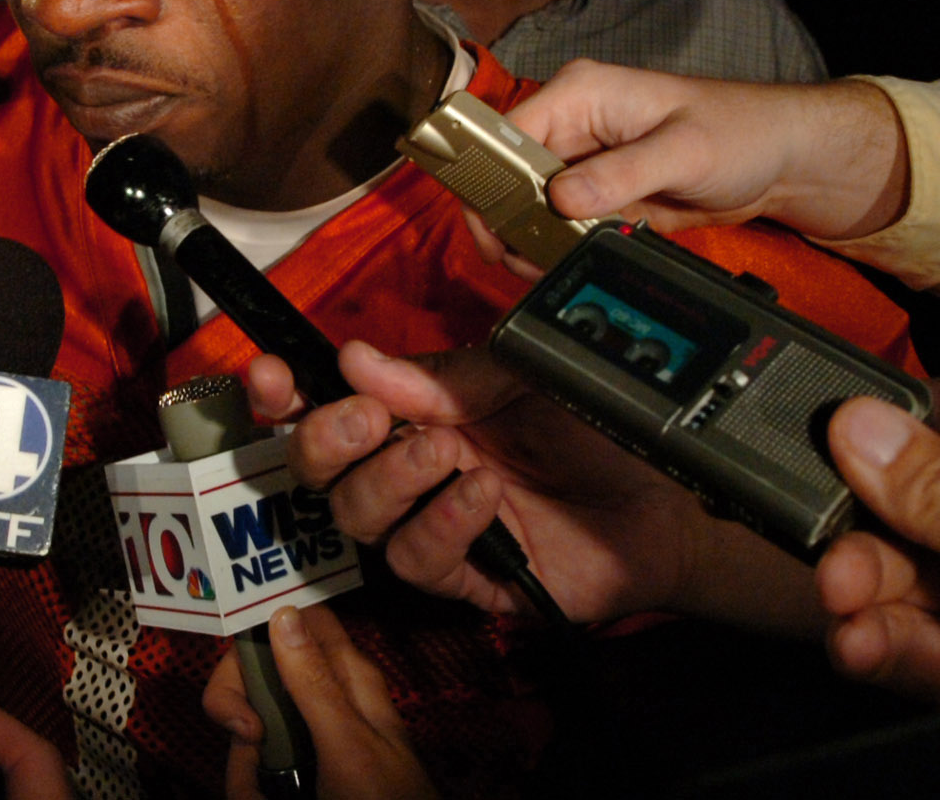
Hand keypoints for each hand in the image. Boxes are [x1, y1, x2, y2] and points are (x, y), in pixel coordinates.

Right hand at [204, 606, 436, 799]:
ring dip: (244, 766)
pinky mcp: (301, 763)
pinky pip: (257, 765)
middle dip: (237, 714)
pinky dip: (252, 786)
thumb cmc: (384, 799)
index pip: (288, 620)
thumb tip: (282, 612)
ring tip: (264, 795)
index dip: (254, 641)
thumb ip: (314, 682)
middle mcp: (325, 692)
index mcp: (345, 672)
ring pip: (250, 726)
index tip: (242, 691)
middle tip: (253, 751)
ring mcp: (310, 730)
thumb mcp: (347, 743)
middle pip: (255, 677)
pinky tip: (264, 798)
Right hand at [247, 342, 816, 630]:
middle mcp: (410, 469)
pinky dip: (443, 522)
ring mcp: (433, 526)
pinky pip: (418, 560)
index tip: (270, 376)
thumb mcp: (518, 378)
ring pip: (358, 517)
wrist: (669, 497)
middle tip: (370, 418)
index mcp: (411, 412)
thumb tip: (355, 358)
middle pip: (319, 468)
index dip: (283, 394)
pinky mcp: (466, 581)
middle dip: (327, 439)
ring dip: (393, 480)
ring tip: (452, 454)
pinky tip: (484, 497)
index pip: (321, 403)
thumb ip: (437, 378)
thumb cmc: (593, 430)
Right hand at [490, 60, 907, 251]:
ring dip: (528, 238)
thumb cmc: (742, 131)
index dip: (489, 178)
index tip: (491, 225)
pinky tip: (559, 264)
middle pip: (509, 174)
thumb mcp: (683, 151)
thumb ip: (621, 175)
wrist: (782, 158)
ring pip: (529, 204)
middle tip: (514, 259)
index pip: (508, 134)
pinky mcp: (599, 192)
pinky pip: (560, 222)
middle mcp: (572, 124)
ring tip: (538, 268)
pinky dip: (555, 246)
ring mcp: (583, 161)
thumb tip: (561, 199)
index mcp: (581, 93)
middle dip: (505, 219)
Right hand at [817, 381, 939, 704]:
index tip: (824, 436)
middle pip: (923, 500)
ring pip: (908, 574)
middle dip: (866, 524)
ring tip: (843, 602)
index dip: (894, 427)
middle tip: (828, 543)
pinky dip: (876, 641)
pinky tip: (860, 644)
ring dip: (861, 587)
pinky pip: (913, 641)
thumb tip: (859, 425)